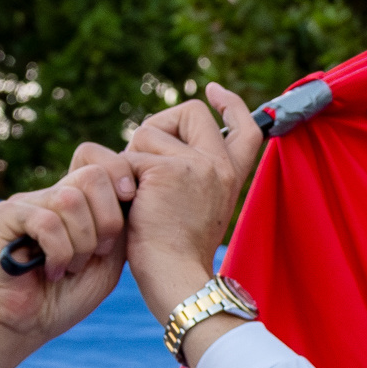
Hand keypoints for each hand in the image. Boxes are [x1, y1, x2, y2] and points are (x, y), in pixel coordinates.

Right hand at [0, 146, 141, 367]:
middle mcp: (51, 195)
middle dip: (108, 220)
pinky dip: (59, 252)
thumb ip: (120, 227)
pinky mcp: (5, 216)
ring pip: (71, 200)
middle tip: (98, 253)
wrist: (25, 325)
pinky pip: (46, 221)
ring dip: (82, 243)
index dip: (121, 177)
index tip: (131, 204)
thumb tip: (129, 191)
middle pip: (92, 175)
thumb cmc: (66, 297)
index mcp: (78, 201)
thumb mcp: (108, 262)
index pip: (102, 163)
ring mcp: (27, 202)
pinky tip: (52, 272)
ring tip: (71, 268)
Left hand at [117, 83, 264, 329]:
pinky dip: (121, 179)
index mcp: (231, 175)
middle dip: (159, 127)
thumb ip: (190, 172)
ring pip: (151, 132)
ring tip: (137, 196)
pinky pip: (130, 156)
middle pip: (190, 112)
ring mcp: (196, 165)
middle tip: (145, 160)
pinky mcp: (167, 170)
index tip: (213, 90)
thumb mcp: (195, 206)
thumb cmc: (176, 252)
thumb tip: (161, 139)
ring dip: (133, 158)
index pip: (245, 127)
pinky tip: (129, 205)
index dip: (230, 103)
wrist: (175, 277)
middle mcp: (220, 165)